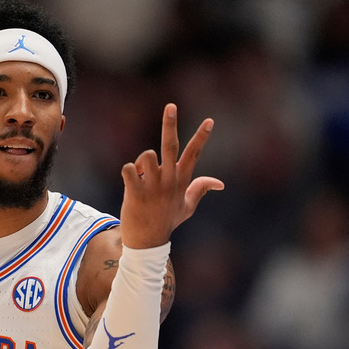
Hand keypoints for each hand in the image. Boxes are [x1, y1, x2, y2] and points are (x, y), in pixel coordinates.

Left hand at [119, 103, 222, 248]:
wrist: (147, 242)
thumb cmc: (166, 222)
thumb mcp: (187, 207)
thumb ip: (200, 190)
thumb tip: (220, 183)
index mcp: (181, 181)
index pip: (194, 154)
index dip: (202, 137)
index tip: (210, 121)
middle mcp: (168, 180)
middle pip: (170, 146)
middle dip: (170, 124)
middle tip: (170, 106)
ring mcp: (153, 186)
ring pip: (146, 155)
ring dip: (142, 161)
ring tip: (141, 177)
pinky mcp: (136, 192)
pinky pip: (128, 169)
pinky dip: (127, 171)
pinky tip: (130, 184)